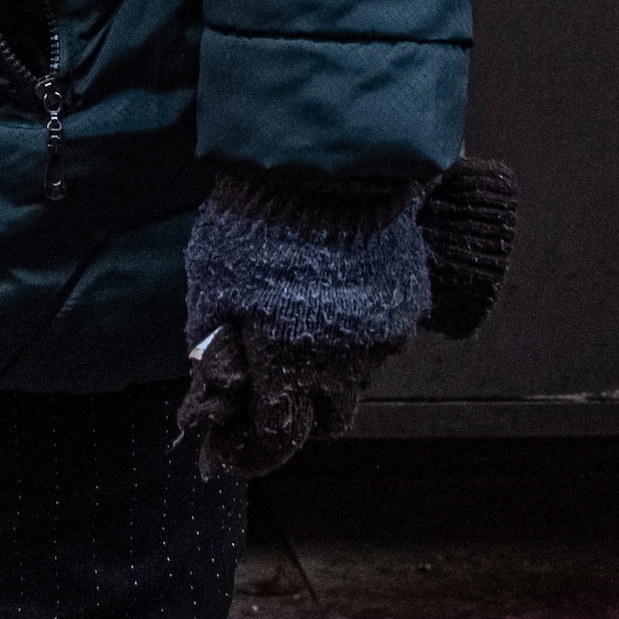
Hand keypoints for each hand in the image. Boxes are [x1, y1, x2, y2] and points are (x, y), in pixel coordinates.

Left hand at [176, 169, 430, 482]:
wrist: (331, 167)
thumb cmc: (258, 228)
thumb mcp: (211, 285)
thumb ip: (213, 340)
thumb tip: (217, 377)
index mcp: (291, 368)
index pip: (277, 439)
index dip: (253, 451)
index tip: (234, 448)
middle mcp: (345, 365)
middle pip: (325, 418)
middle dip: (297, 413)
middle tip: (269, 384)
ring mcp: (384, 335)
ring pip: (356, 377)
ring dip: (330, 371)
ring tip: (302, 331)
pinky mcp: (407, 300)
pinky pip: (381, 339)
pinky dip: (357, 334)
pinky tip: (335, 301)